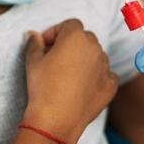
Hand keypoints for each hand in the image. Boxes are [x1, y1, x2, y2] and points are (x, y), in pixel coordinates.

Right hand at [24, 19, 117, 143]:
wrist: (57, 119)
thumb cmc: (42, 87)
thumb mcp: (32, 62)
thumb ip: (34, 43)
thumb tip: (32, 34)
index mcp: (76, 37)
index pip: (69, 24)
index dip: (56, 32)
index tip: (45, 45)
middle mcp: (95, 48)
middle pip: (85, 38)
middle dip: (71, 44)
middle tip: (55, 59)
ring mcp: (105, 66)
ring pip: (96, 56)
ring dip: (85, 60)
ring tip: (67, 76)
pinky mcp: (111, 84)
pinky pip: (105, 75)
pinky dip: (95, 78)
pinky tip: (81, 88)